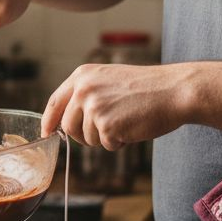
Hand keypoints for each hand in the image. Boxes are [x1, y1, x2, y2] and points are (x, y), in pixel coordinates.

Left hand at [41, 63, 193, 148]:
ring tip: (126, 120)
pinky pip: (105, 144)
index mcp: (83, 75)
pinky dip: (119, 142)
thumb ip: (87, 95)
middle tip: (107, 130)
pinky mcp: (106, 125)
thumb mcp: (110, 80)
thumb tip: (66, 121)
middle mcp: (84, 89)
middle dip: (84, 135)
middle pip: (68, 126)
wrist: (174, 90)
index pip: (55, 101)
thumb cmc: (147, 88)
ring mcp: (94, 107)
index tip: (46, 132)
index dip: (49, 119)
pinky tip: (133, 126)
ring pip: (87, 139)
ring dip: (105, 137)